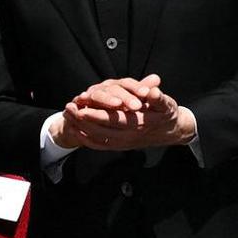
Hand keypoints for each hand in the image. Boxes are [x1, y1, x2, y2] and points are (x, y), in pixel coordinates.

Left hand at [50, 74, 196, 151]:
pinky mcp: (119, 146)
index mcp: (139, 124)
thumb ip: (158, 98)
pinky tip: (75, 130)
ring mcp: (123, 143)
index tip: (82, 108)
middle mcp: (129, 136)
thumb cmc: (166, 113)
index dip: (97, 114)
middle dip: (82, 120)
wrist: (171, 131)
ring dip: (80, 128)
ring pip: (97, 138)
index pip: (114, 119)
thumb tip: (153, 91)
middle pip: (100, 130)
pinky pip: (100, 145)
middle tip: (68, 109)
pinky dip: (86, 139)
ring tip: (67, 117)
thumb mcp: (167, 104)